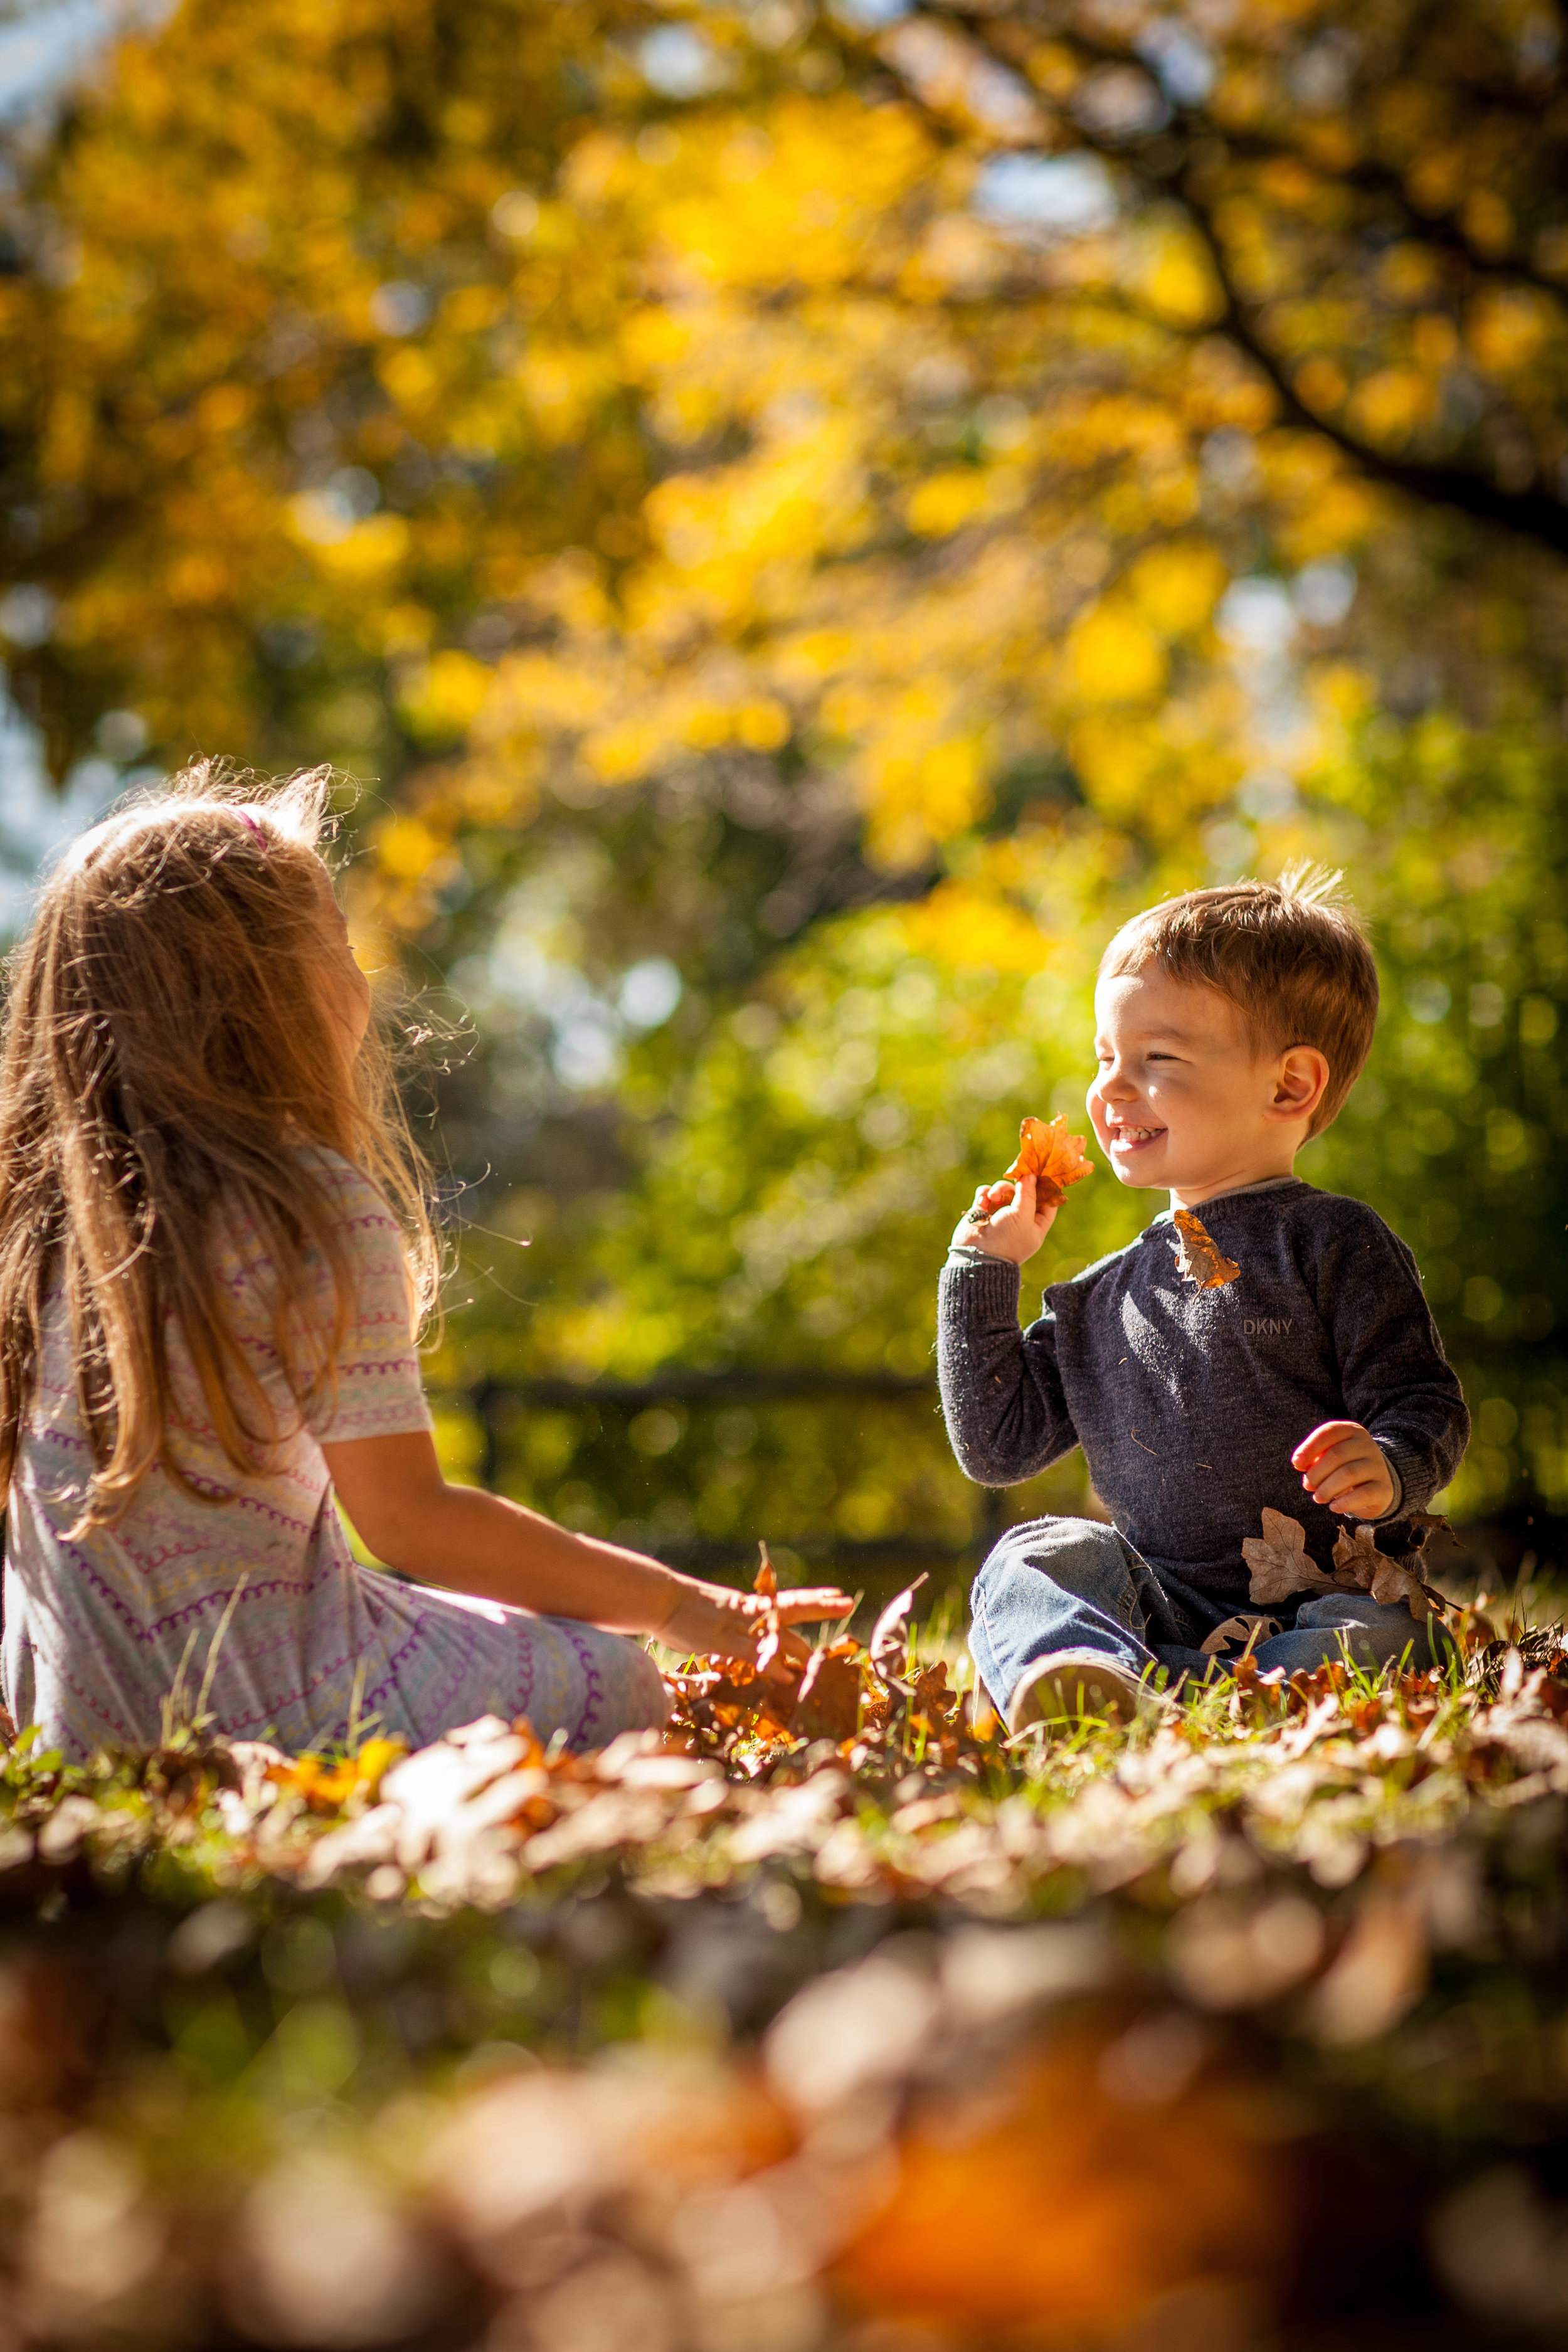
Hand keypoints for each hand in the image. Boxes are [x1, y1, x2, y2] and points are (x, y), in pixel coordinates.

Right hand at [655, 1577, 853, 1664]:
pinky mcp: (719, 1640)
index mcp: (748, 1605)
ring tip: (820, 1656)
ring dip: (798, 1645)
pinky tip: (785, 1675)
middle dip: (820, 1607)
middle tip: (847, 1603)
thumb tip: (757, 1638)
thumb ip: (739, 1625)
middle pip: (790, 1607)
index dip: (815, 1598)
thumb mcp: (717, 1613)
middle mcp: (747, 1611)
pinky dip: (768, 1664)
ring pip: (773, 1631)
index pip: (788, 1599)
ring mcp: (734, 1625)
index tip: (839, 1594)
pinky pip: (749, 1653)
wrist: (658, 1597)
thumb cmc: (685, 1608)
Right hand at [953, 1170, 1056, 1264]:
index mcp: (1035, 1226)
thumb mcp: (1022, 1216)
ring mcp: (1001, 1215)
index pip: (1048, 1203)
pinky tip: (981, 1203)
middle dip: (1019, 1184)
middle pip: (1025, 1193)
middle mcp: (1020, 1220)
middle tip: (1016, 1173)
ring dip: (999, 1189)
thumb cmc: (1005, 1239)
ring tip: (992, 1197)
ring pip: (1005, 1190)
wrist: (974, 1255)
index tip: (1040, 1172)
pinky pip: (987, 1194)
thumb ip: (1028, 1194)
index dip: (1045, 1187)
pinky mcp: (983, 1211)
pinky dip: (984, 1194)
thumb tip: (1031, 1175)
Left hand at [1291, 1421, 1394, 1519]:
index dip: (1309, 1447)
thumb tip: (1299, 1463)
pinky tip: (1333, 1507)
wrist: (1377, 1486)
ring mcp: (1378, 1466)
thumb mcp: (1329, 1457)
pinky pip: (1362, 1494)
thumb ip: (1314, 1457)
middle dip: (1316, 1473)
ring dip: (1326, 1489)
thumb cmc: (1345, 1467)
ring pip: (1348, 1474)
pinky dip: (1343, 1503)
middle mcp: (1367, 1445)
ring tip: (1318, 1497)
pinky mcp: (1384, 1488)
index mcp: (1352, 1431)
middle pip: (1336, 1455)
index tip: (1296, 1464)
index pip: (1329, 1432)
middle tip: (1308, 1486)